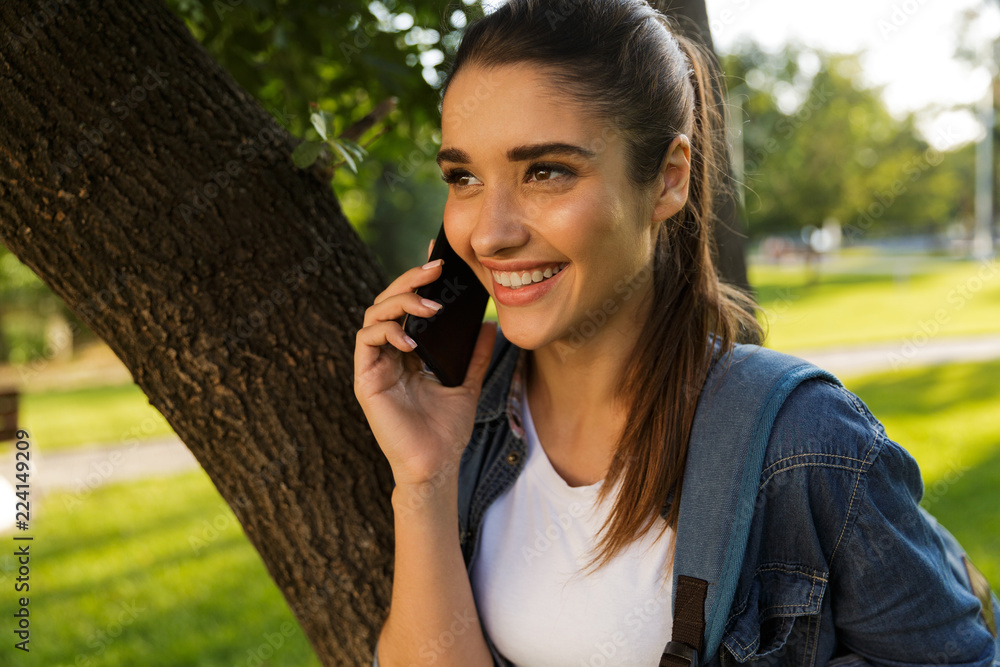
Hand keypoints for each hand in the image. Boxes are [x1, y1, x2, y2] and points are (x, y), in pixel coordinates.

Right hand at [354, 237, 497, 487]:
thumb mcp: (468, 383)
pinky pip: (366, 341)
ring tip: (428, 306)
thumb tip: (490, 324)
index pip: (408, 305)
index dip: (418, 279)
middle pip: (389, 301)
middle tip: (436, 269)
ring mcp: (374, 364)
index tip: (439, 260)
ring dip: (400, 302)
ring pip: (374, 314)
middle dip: (410, 280)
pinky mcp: (365, 379)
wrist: (435, 466)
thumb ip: (475, 355)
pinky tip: (411, 339)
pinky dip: (387, 331)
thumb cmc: (446, 429)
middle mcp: (387, 353)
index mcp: (407, 350)